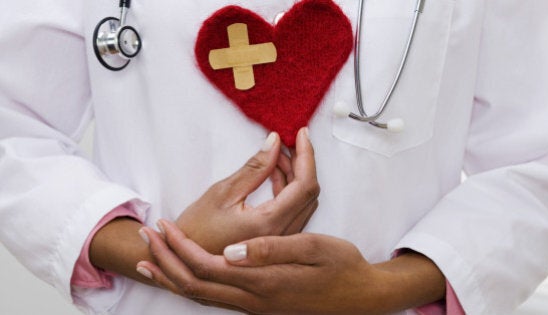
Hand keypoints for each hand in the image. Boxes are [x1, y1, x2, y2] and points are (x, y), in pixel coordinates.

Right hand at [89, 128, 317, 286]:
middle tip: (285, 143)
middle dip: (301, 163)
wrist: (183, 263)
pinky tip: (271, 176)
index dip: (307, 156)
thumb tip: (274, 142)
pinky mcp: (276, 242)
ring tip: (274, 156)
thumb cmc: (195, 231)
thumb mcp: (222, 192)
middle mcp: (281, 236)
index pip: (305, 185)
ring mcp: (281, 242)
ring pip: (303, 203)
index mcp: (270, 224)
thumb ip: (254, 167)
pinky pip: (293, 212)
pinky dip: (288, 191)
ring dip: (294, 176)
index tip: (301, 134)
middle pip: (309, 194)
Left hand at [138, 223, 445, 313]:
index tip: (163, 226)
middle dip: (165, 261)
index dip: (179, 248)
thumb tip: (231, 252)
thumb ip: (270, 250)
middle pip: (195, 286)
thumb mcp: (313, 250)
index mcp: (263, 281)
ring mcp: (256, 306)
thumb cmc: (342, 267)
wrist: (362, 297)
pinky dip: (194, 287)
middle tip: (144, 239)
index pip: (206, 267)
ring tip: (150, 262)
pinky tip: (189, 277)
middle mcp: (253, 299)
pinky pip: (217, 299)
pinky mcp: (261, 305)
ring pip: (202, 296)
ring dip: (174, 277)